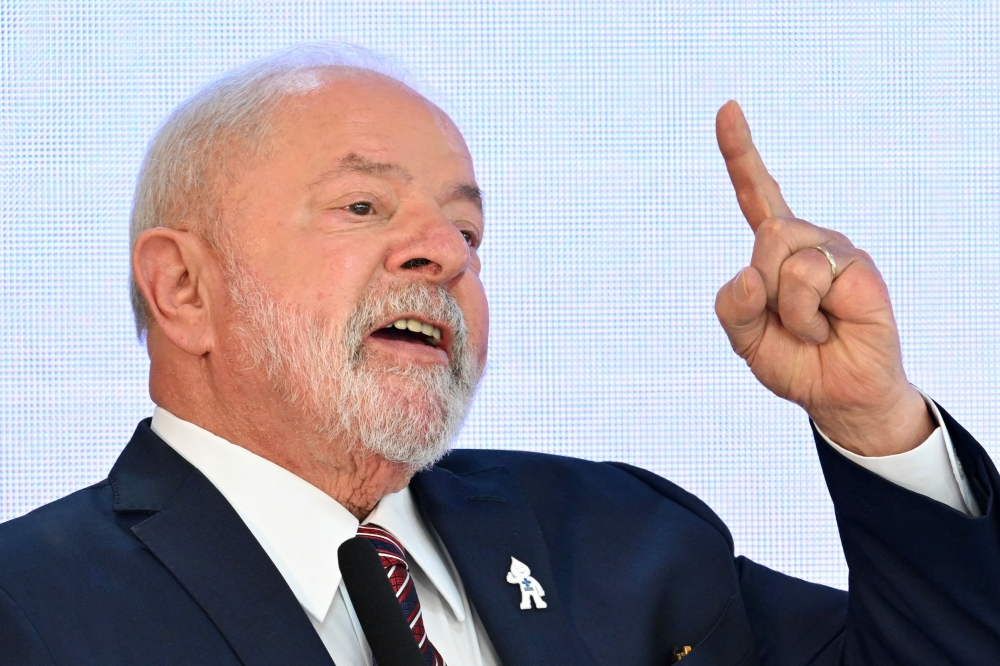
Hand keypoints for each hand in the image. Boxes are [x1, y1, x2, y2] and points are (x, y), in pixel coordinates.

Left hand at [713, 101, 933, 456]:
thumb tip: (752, 274)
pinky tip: (830, 328)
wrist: (837, 394)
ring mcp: (835, 250)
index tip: (728, 108)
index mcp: (774, 250)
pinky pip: (809, 279)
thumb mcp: (745, 339)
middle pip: (764, 234)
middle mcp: (805, 241)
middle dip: (764, 289)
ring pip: (782, 255)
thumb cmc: (794, 360)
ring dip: (786, 308)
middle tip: (787, 321)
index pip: (756, 194)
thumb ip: (734, 307)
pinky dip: (806, 317)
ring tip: (811, 327)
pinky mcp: (858, 268)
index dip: (740, 152)